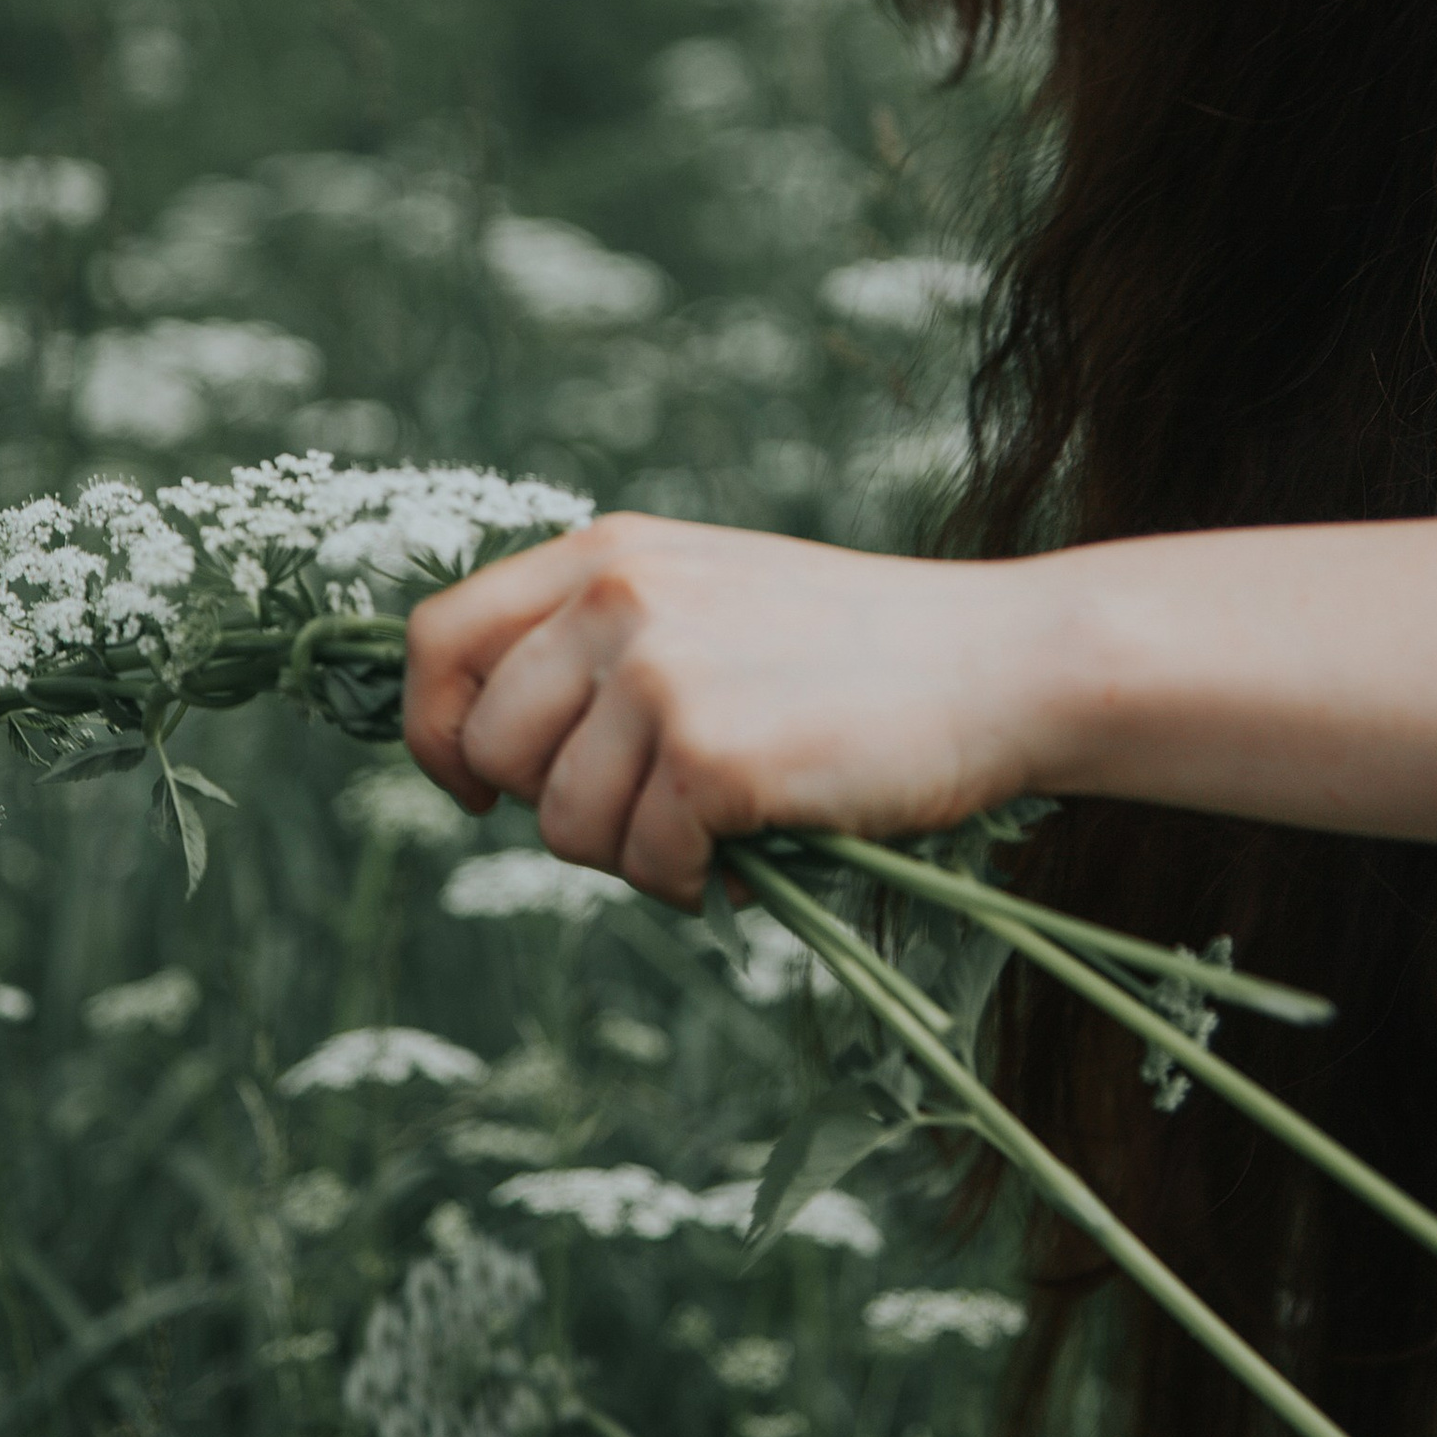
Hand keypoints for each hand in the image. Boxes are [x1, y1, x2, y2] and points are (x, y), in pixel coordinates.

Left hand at [401, 511, 1052, 903]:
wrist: (1000, 662)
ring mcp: (661, 675)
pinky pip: (647, 865)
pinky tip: (749, 858)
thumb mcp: (711, 595)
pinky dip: (693, 885)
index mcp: (609, 551)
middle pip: (489, 750)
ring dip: (631, 858)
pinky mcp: (711, 757)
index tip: (476, 789)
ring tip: (711, 837)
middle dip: (555, 811)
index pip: (438, 640)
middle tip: (648, 818)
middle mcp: (618, 599)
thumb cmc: (859, 650)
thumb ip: (605, 638)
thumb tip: (489, 749)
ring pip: (563, 825)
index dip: (435, 731)